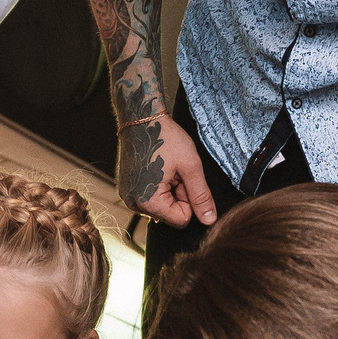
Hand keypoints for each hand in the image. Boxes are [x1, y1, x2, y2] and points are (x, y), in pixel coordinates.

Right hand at [118, 111, 218, 228]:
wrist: (141, 118)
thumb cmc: (165, 137)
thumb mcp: (191, 166)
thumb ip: (201, 196)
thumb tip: (209, 220)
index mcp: (148, 202)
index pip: (181, 220)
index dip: (189, 200)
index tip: (183, 177)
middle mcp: (134, 203)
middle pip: (170, 214)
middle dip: (178, 195)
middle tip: (175, 170)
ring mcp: (128, 196)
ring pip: (162, 206)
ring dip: (169, 189)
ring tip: (166, 167)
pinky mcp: (127, 189)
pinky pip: (151, 197)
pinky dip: (158, 185)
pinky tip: (156, 167)